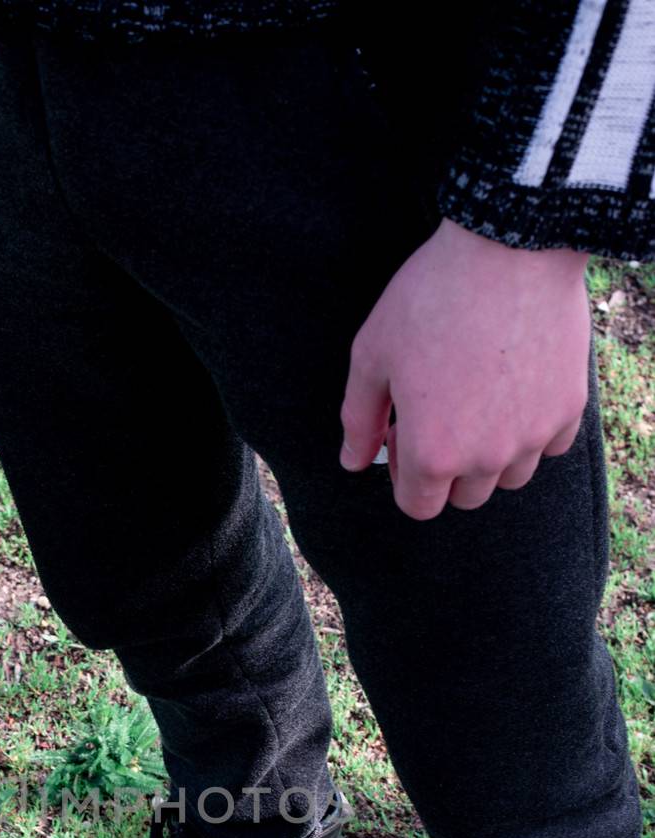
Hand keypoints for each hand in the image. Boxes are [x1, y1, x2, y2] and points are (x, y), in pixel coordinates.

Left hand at [339, 218, 590, 520]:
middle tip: (440, 412)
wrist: (511, 247)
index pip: (418, 506)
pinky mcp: (569, 408)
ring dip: (492, 455)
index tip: (406, 436)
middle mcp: (486, 459)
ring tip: (479, 402)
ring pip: (510, 477)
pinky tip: (517, 389)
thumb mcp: (372, 355)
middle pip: (466, 497)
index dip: (406, 477)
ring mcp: (532, 436)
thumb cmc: (430, 299)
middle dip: (448, 469)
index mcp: (432, 454)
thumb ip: (359, 419)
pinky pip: (549, 445)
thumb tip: (353, 462)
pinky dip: (533, 430)